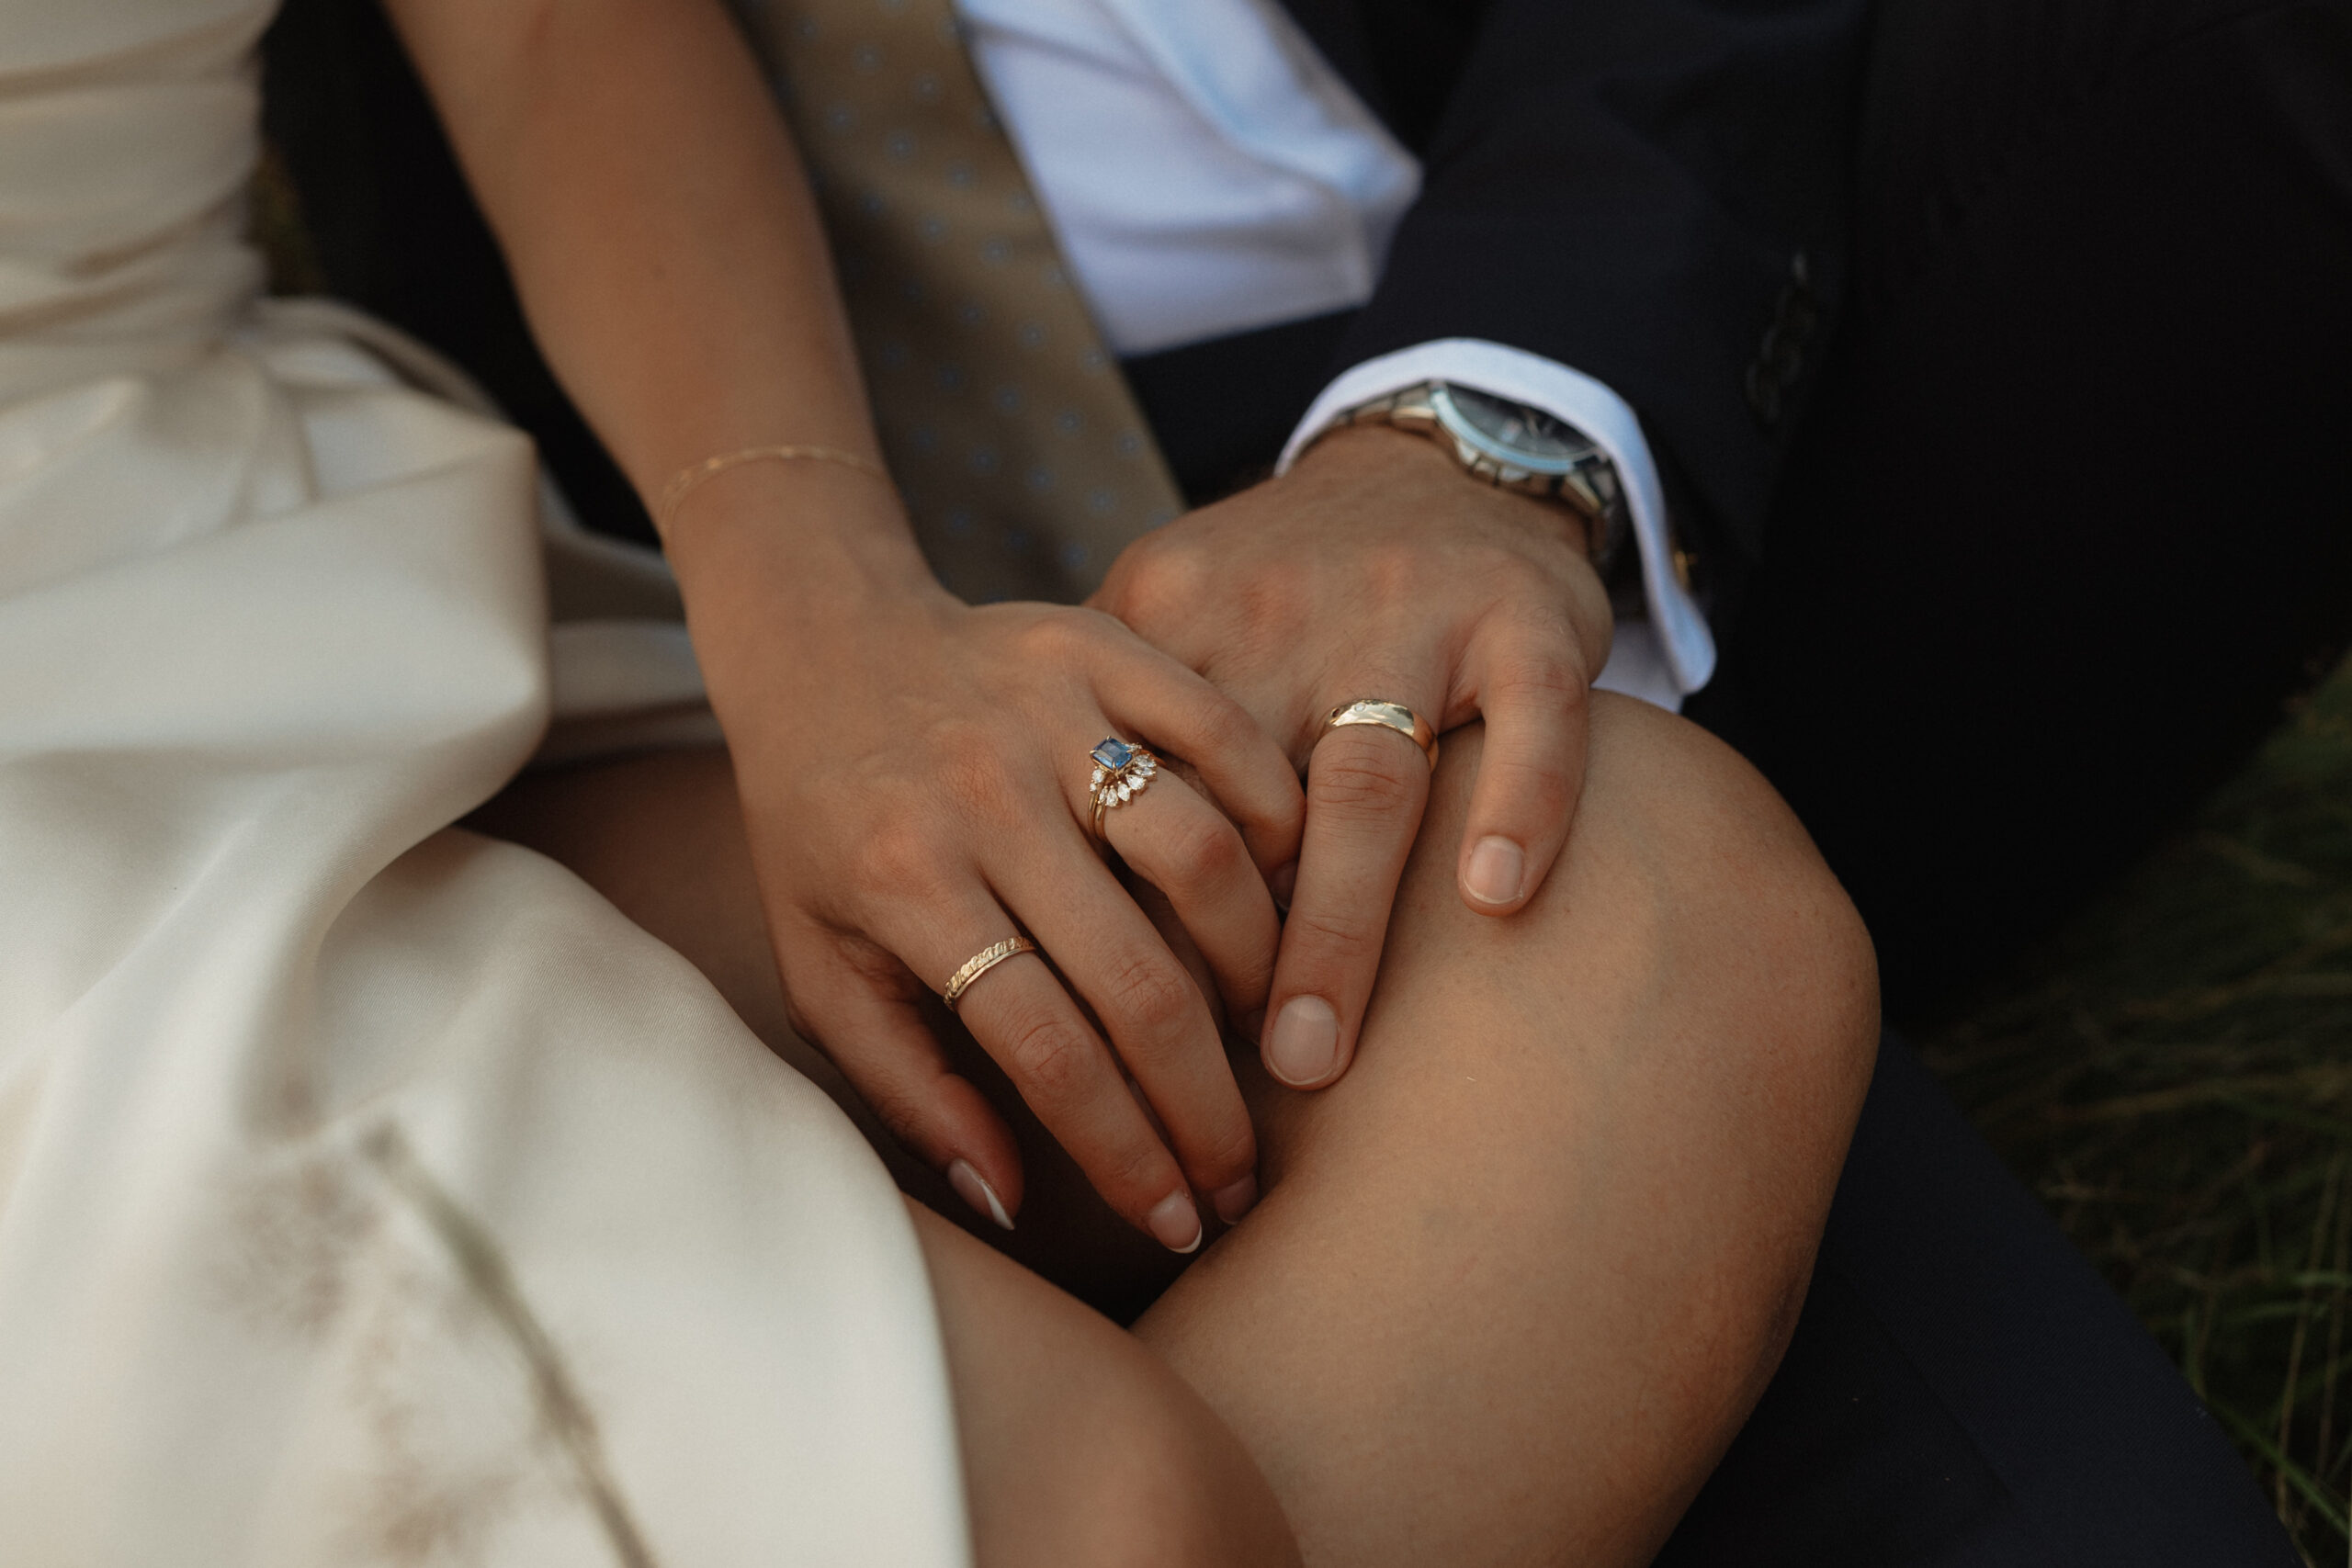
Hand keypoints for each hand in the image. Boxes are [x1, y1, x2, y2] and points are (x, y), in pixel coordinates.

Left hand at [675, 470, 1301, 1248]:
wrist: (821, 646)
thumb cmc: (823, 832)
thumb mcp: (824, 968)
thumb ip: (909, 1087)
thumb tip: (1011, 1201)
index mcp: (904, 885)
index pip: (1043, 1052)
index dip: (1124, 1154)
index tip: (1180, 1221)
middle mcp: (981, 798)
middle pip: (1137, 979)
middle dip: (1208, 1104)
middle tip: (1245, 1172)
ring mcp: (1047, 712)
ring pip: (1202, 857)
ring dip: (1257, 968)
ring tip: (1263, 1034)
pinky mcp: (1102, 641)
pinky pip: (1226, 738)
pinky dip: (1275, 820)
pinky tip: (1282, 892)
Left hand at [1090, 424, 1611, 1090]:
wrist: (1429, 458)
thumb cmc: (1264, 588)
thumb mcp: (1146, 624)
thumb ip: (1079, 746)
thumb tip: (1016, 912)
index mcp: (1157, 623)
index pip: (1120, 799)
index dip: (1113, 934)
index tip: (1101, 1059)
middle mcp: (1269, 615)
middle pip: (1230, 809)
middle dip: (1209, 966)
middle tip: (1194, 1103)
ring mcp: (1405, 614)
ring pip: (1363, 781)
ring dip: (1334, 928)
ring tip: (1310, 1058)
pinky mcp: (1522, 619)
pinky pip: (1532, 722)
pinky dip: (1518, 804)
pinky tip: (1495, 898)